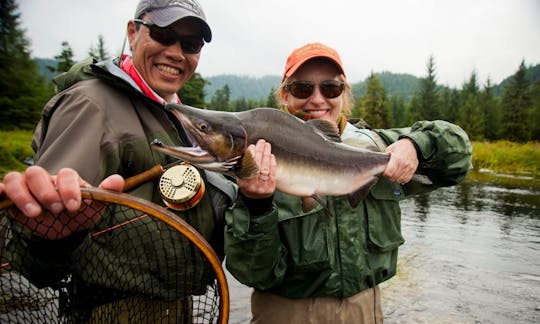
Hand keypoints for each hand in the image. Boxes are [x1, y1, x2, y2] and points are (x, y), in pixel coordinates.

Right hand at [2, 165, 123, 238]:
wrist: (64, 231)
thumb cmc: (79, 215)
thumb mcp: (94, 207)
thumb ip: (105, 193)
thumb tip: (118, 180)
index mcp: (65, 178)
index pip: (65, 174)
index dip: (69, 188)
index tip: (75, 206)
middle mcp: (44, 179)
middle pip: (37, 173)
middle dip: (46, 192)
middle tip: (56, 210)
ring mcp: (25, 187)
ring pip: (16, 179)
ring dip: (23, 195)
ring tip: (36, 214)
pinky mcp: (10, 198)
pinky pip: (0, 188)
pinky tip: (1, 197)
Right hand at [237, 139, 276, 198]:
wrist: (255, 199)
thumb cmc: (247, 185)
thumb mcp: (241, 177)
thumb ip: (243, 166)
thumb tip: (248, 150)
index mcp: (244, 183)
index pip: (247, 167)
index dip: (250, 156)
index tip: (252, 147)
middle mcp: (253, 186)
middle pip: (257, 166)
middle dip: (259, 152)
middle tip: (261, 142)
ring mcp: (263, 187)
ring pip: (265, 168)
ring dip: (266, 155)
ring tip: (266, 145)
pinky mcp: (271, 187)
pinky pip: (272, 172)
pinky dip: (272, 163)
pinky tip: (271, 155)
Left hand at [383, 138, 418, 183]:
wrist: (412, 145)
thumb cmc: (400, 146)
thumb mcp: (390, 149)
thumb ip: (385, 157)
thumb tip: (380, 163)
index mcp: (397, 159)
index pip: (389, 172)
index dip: (385, 174)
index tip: (384, 172)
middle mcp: (404, 164)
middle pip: (394, 177)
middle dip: (389, 176)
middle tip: (388, 173)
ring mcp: (409, 167)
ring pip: (400, 179)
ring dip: (395, 178)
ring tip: (393, 174)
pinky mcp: (413, 170)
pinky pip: (406, 179)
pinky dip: (402, 179)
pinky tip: (399, 175)